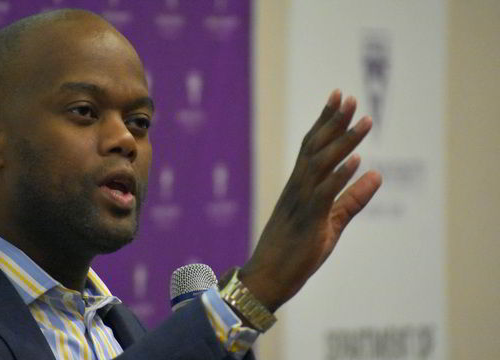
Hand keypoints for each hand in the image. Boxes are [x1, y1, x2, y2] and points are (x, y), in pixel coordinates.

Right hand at [239, 90, 381, 311]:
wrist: (268, 277)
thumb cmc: (295, 251)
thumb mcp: (331, 222)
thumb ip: (353, 198)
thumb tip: (377, 174)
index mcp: (299, 187)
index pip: (312, 146)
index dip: (326, 121)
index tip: (338, 97)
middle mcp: (297, 188)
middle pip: (317, 147)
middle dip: (334, 121)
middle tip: (350, 96)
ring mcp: (301, 203)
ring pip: (322, 165)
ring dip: (344, 142)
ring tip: (363, 121)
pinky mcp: (308, 221)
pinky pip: (325, 194)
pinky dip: (340, 176)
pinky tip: (356, 160)